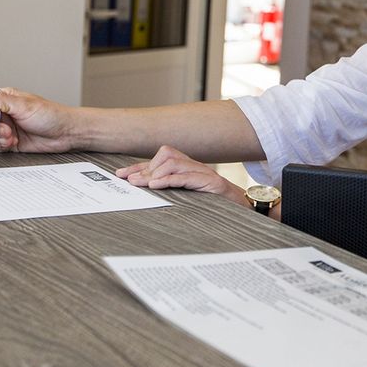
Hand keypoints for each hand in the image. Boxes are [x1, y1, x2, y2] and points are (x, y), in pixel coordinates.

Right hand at [0, 87, 77, 153]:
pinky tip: (14, 142)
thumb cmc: (51, 115)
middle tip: (6, 130)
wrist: (65, 133)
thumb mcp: (25, 105)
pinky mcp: (9, 140)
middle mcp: (2, 112)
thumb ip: (1, 102)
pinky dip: (1, 146)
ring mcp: (5, 127)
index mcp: (4, 99)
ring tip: (12, 136)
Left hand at [115, 145, 252, 209]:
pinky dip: (168, 179)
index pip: (159, 161)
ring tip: (141, 185)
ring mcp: (204, 173)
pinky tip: (156, 185)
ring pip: (173, 162)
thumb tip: (145, 192)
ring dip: (153, 173)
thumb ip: (172, 193)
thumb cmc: (216, 208)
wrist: (244, 212)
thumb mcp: (188, 199)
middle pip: (165, 155)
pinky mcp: (211, 182)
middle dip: (145, 168)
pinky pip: (186, 176)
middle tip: (130, 182)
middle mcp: (195, 167)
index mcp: (188, 170)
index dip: (139, 166)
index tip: (122, 175)